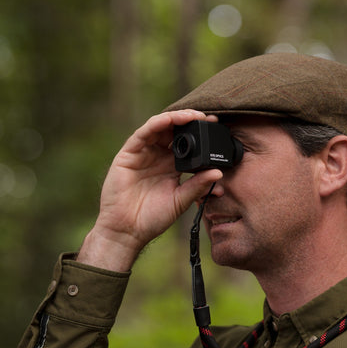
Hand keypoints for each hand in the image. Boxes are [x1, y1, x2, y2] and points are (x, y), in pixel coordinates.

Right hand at [78, 110, 222, 271]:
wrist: (128, 231)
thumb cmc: (153, 218)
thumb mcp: (181, 200)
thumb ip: (198, 186)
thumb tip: (218, 172)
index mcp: (171, 166)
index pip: (187, 144)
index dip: (201, 134)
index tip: (217, 127)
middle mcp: (157, 156)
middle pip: (174, 131)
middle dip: (190, 122)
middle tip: (208, 118)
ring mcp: (142, 153)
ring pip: (159, 127)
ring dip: (175, 119)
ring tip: (192, 116)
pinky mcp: (128, 154)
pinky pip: (143, 134)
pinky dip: (156, 124)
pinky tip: (169, 120)